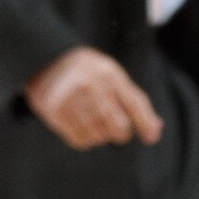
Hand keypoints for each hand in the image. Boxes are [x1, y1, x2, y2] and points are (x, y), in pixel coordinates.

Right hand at [22, 46, 160, 149]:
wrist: (43, 58)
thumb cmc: (86, 71)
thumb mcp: (112, 76)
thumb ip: (134, 101)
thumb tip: (155, 131)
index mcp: (108, 73)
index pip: (134, 104)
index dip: (145, 124)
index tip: (150, 138)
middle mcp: (90, 85)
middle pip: (118, 126)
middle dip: (121, 133)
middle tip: (116, 131)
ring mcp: (70, 98)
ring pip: (98, 136)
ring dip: (100, 136)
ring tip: (94, 124)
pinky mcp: (54, 111)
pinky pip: (78, 140)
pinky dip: (84, 140)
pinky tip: (81, 128)